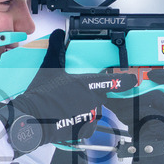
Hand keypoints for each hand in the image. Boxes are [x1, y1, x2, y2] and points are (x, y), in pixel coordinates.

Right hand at [0, 30, 130, 153]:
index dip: (124, 81)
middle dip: (87, 95)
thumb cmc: (41, 95)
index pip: (112, 82)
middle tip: (68, 95)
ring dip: (82, 108)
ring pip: (92, 110)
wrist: (32, 118)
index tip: (132, 80)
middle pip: (97, 96)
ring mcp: (89, 116)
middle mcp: (92, 101)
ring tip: (64, 107)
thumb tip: (59, 34)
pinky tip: (67, 118)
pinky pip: (87, 124)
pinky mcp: (84, 129)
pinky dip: (80, 122)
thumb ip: (57, 50)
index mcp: (87, 85)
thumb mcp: (49, 68)